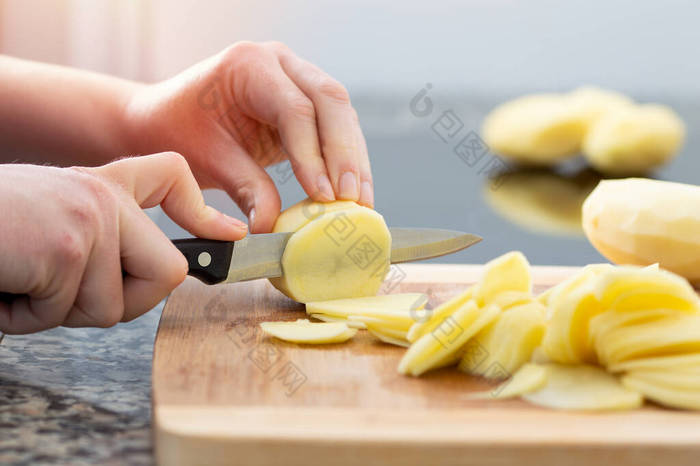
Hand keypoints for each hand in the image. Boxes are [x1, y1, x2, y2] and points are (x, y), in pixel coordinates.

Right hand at [0, 152, 245, 333]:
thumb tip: (174, 273)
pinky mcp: (68, 246)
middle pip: (169, 274)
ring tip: (22, 279)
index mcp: (103, 186)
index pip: (170, 174)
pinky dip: (28, 316)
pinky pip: (70, 311)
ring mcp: (90, 217)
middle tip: (65, 289)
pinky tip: (5, 283)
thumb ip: (109, 238)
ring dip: (61, 312)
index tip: (227, 235)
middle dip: (123, 302)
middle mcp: (104, 194)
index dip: (201, 209)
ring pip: (115, 306)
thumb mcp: (57, 225)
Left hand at [125, 41, 372, 232]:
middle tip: (351, 197)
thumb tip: (273, 225)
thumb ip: (246, 188)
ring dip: (354, 160)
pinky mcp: (306, 103)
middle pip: (330, 101)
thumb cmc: (178, 130)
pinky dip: (346, 160)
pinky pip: (336, 127)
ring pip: (342, 114)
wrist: (166, 118)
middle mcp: (280, 64)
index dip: (313, 154)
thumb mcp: (208, 160)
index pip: (295, 109)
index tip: (323, 195)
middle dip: (345, 154)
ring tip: (361, 201)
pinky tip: (353, 192)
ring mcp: (297, 79)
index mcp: (250, 66)